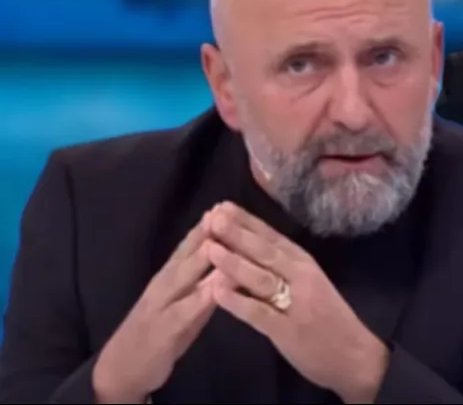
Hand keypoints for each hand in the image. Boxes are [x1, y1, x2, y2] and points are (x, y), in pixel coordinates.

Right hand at [93, 213, 218, 403]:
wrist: (121, 370)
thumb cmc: (158, 334)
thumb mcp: (184, 305)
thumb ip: (203, 284)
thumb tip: (228, 259)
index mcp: (169, 278)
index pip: (190, 247)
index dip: (207, 227)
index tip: (227, 205)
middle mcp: (163, 286)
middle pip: (186, 255)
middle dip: (206, 234)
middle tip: (224, 210)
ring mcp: (160, 307)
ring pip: (183, 279)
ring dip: (201, 259)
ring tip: (220, 240)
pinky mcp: (162, 330)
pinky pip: (183, 313)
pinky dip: (199, 299)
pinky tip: (214, 288)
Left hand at [204, 202, 389, 403]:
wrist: (355, 355)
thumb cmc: (329, 319)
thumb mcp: (310, 285)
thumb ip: (283, 269)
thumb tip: (250, 248)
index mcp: (305, 264)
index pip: (272, 237)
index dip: (246, 221)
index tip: (222, 205)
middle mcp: (301, 277)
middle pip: (265, 252)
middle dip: (237, 233)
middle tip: (211, 216)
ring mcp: (296, 303)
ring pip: (261, 278)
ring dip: (234, 262)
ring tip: (209, 248)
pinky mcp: (287, 330)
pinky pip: (258, 313)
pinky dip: (237, 302)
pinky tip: (217, 291)